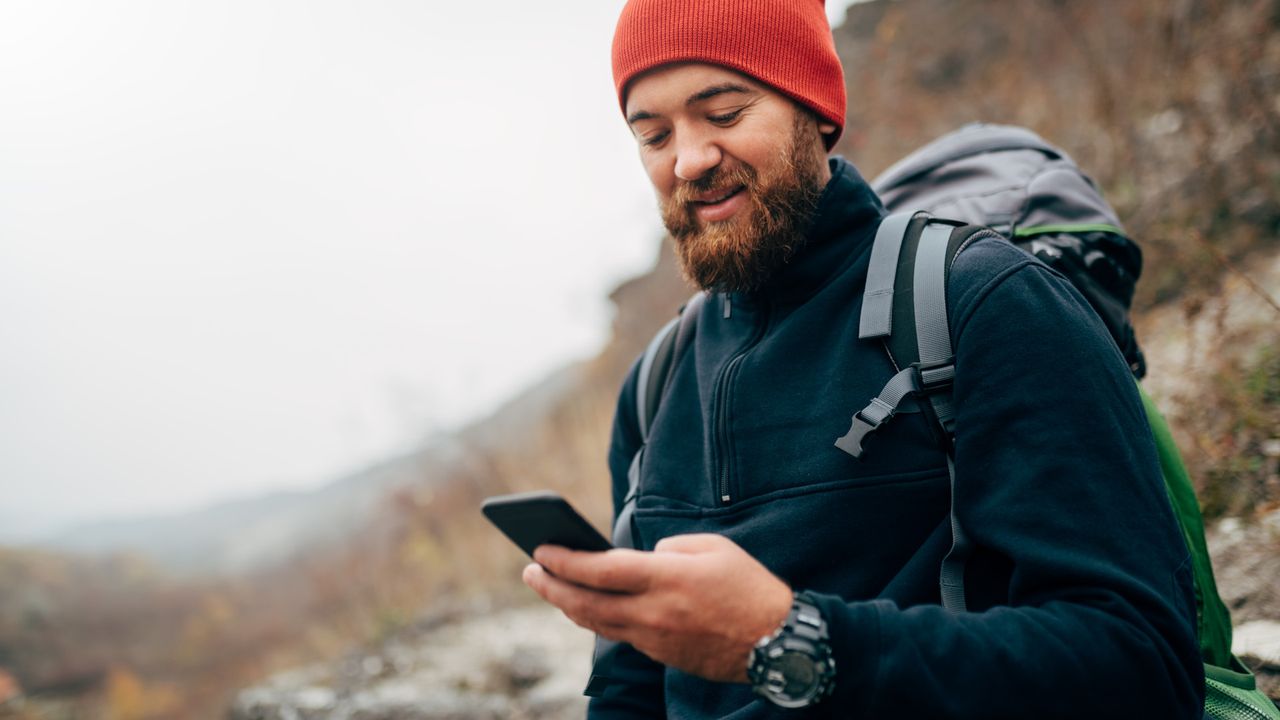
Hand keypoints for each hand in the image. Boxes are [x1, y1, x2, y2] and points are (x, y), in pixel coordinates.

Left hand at [522, 533, 792, 682]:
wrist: (777, 642)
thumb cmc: (748, 586)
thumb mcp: (713, 548)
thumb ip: (671, 547)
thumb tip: (642, 557)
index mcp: (667, 578)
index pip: (600, 569)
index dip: (565, 560)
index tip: (540, 549)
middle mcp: (654, 612)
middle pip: (586, 603)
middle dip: (551, 586)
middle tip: (529, 571)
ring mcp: (655, 639)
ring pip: (597, 624)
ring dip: (567, 605)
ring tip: (549, 587)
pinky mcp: (661, 656)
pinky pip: (620, 635)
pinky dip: (597, 619)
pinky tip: (587, 606)